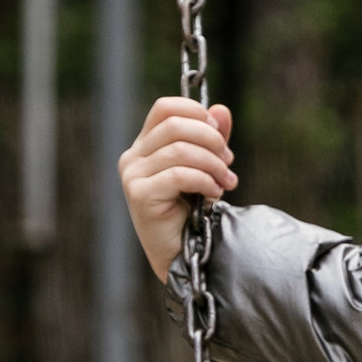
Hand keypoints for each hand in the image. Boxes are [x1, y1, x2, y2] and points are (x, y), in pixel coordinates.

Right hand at [119, 96, 235, 276]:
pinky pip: (178, 175)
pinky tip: (215, 194)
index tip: (219, 132)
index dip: (195, 112)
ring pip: (179, 150)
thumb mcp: (207, 167)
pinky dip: (204, 181)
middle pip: (175, 125)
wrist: (184, 253)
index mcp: (146, 145)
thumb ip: (212, 139)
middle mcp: (133, 157)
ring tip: (226, 182)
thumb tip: (221, 110)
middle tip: (229, 161)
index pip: (165, 108)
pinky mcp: (139, 195)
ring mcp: (132, 176)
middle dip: (211, 140)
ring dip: (212, 164)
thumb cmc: (192, 210)